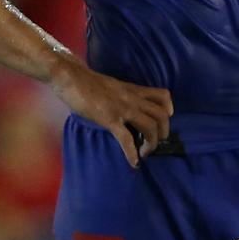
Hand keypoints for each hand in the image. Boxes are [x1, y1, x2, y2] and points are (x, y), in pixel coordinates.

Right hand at [49, 58, 171, 166]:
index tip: (162, 122)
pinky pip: (126, 138)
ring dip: (151, 144)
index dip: (168, 110)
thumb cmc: (85, 81)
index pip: (163, 95)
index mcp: (133, 90)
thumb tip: (122, 109)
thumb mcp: (111, 86)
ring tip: (144, 153)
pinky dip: (132, 153)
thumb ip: (121, 96)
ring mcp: (122, 108)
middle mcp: (132, 98)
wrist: (70, 76)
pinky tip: (133, 163)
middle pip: (162, 115)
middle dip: (163, 133)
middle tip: (154, 143)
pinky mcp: (109, 118)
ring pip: (150, 126)